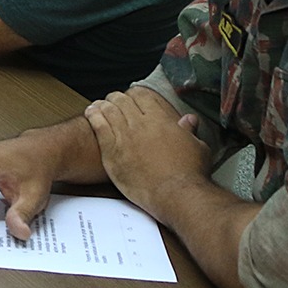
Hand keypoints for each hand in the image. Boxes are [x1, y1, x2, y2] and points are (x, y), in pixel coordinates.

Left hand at [82, 87, 208, 213]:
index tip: (132, 97)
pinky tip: (90, 113)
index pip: (141, 95)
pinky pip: (98, 126)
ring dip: (103, 105)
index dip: (135, 94)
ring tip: (98, 104)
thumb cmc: (188, 174)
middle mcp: (140, 123)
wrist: (175, 194)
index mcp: (160, 119)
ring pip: (107, 110)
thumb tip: (189, 120)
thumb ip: (189, 131)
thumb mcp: (197, 147)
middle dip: (117, 98)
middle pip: (122, 100)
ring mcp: (124, 136)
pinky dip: (93, 116)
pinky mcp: (112, 151)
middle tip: (113, 100)